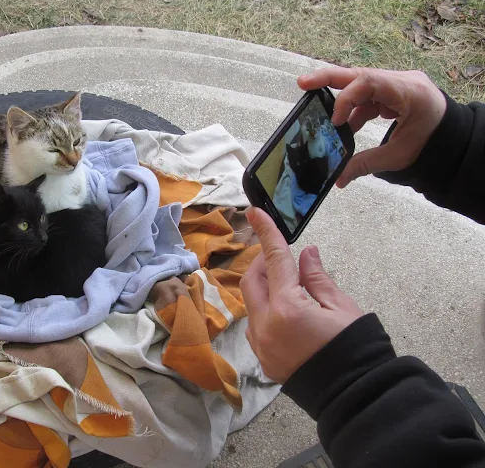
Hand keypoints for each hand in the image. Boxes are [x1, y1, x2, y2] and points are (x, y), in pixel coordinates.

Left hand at [240, 208, 362, 383]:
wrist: (354, 394)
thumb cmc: (355, 348)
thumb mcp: (341, 307)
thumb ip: (317, 277)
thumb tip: (306, 254)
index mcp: (287, 308)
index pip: (274, 260)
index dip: (266, 232)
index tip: (255, 212)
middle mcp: (266, 326)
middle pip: (251, 281)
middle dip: (262, 263)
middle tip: (280, 256)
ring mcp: (261, 345)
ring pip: (251, 303)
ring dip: (264, 288)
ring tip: (290, 286)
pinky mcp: (264, 358)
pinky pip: (256, 325)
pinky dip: (266, 310)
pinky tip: (286, 311)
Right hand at [298, 67, 446, 187]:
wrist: (453, 138)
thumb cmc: (432, 144)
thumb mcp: (399, 156)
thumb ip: (366, 164)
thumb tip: (338, 179)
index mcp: (410, 92)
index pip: (369, 82)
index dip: (346, 99)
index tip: (335, 122)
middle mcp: (402, 81)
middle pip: (359, 73)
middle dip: (328, 79)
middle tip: (303, 84)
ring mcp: (397, 84)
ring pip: (360, 82)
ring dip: (340, 99)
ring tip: (320, 113)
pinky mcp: (392, 92)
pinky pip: (367, 95)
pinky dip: (353, 110)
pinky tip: (345, 126)